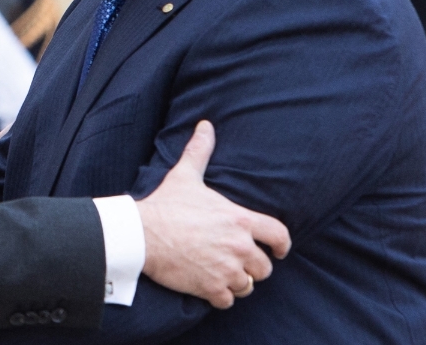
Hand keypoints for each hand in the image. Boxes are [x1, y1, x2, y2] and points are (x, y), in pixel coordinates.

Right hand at [136, 121, 290, 309]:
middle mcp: (239, 247)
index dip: (282, 245)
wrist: (142, 234)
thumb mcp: (186, 175)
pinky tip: (211, 288)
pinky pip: (228, 300)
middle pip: (264, 267)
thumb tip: (205, 125)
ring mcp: (227, 270)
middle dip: (254, 267)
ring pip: (248, 286)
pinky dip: (221, 297)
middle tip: (238, 263)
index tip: (278, 251)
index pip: (278, 235)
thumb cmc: (166, 204)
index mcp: (240, 220)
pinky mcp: (211, 288)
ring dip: (238, 282)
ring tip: (224, 275)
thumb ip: (200, 151)